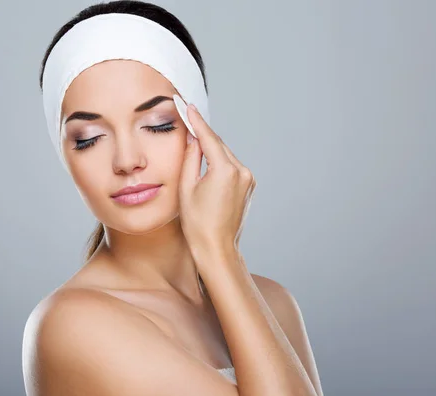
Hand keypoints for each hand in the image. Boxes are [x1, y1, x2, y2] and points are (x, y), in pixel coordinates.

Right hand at [178, 104, 255, 266]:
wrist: (216, 248)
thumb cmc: (198, 223)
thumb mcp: (186, 187)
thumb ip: (191, 158)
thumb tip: (193, 138)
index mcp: (225, 170)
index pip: (208, 137)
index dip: (196, 120)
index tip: (187, 106)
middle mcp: (241, 171)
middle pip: (218, 145)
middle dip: (203, 133)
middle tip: (189, 118)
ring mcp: (248, 179)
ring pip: (226, 155)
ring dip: (212, 149)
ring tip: (195, 143)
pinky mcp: (249, 186)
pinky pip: (232, 167)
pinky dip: (220, 162)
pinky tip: (209, 163)